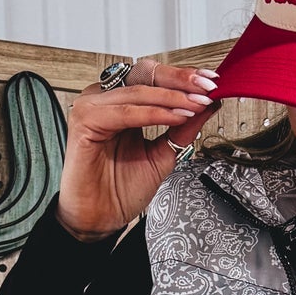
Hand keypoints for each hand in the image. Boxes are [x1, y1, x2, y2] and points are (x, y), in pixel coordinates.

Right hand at [55, 56, 221, 239]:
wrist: (100, 219)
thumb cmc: (121, 190)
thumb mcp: (162, 155)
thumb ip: (182, 129)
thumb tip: (208, 105)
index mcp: (121, 103)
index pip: (153, 78)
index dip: (183, 77)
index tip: (211, 82)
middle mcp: (105, 100)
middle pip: (145, 75)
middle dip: (180, 80)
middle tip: (207, 87)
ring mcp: (92, 108)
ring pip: (137, 92)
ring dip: (171, 98)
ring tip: (196, 105)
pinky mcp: (84, 122)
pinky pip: (125, 112)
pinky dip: (153, 114)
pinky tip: (175, 117)